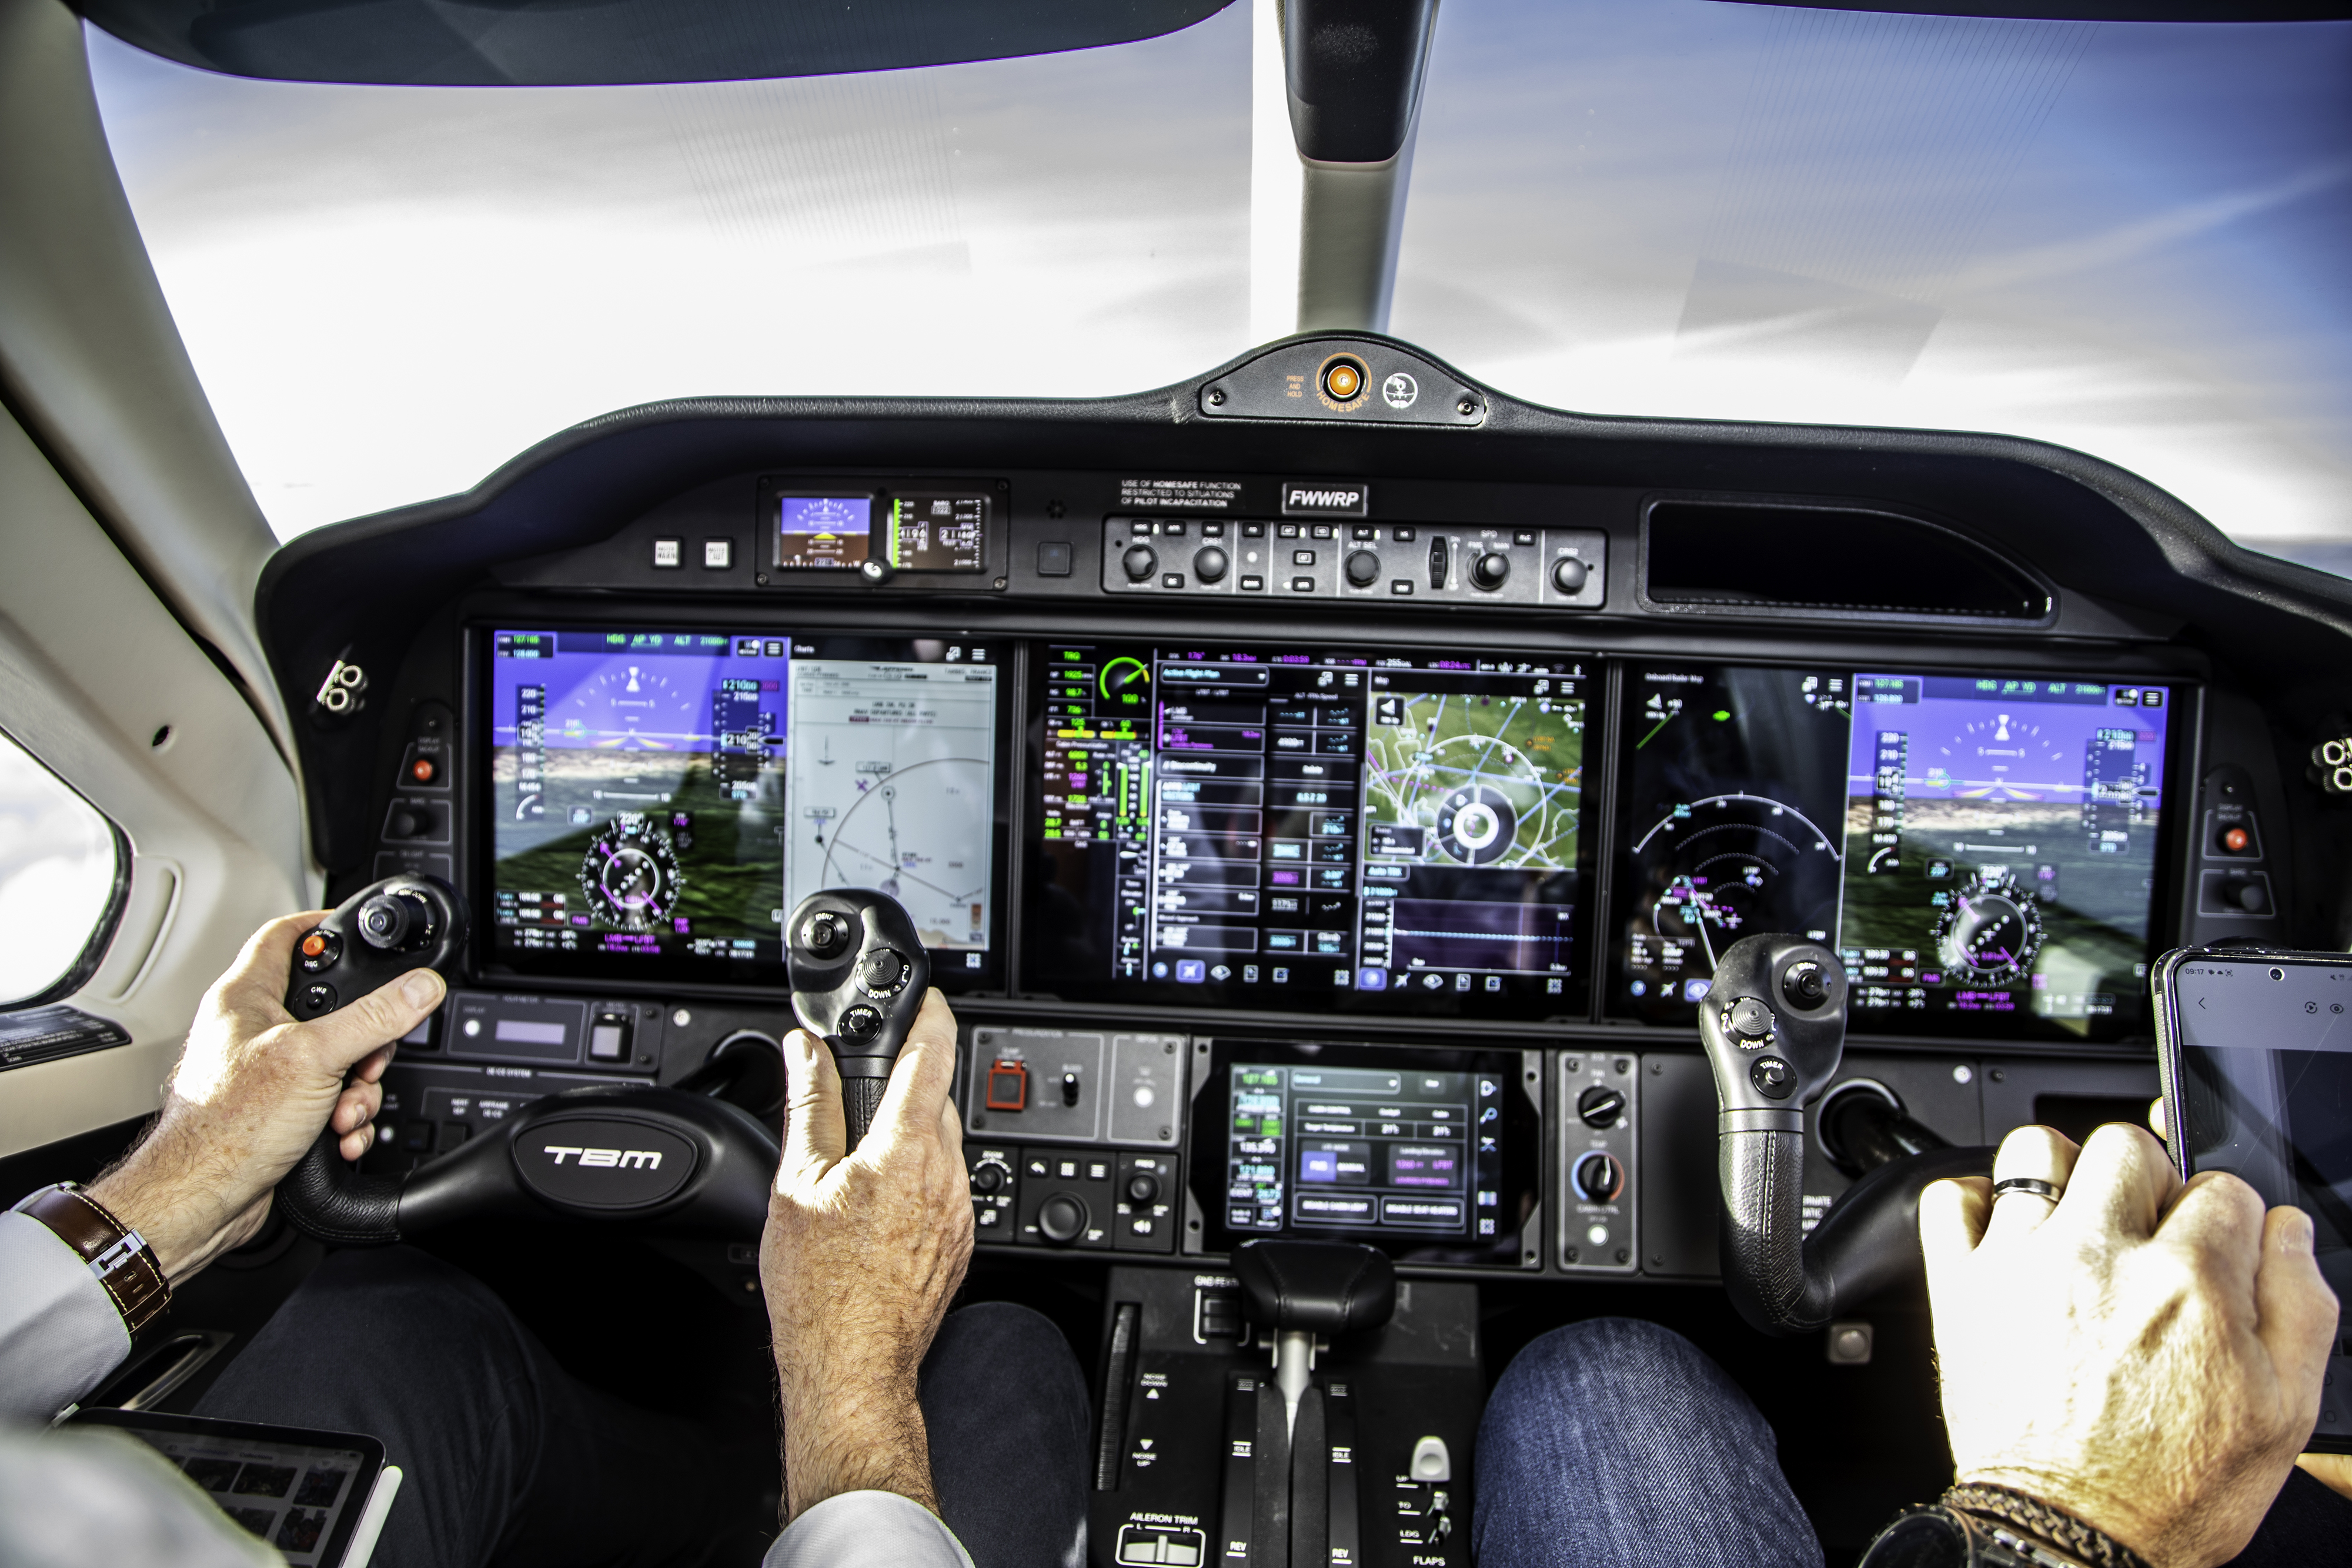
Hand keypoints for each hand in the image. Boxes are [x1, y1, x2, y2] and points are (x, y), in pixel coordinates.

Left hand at [87, 912, 445, 1282]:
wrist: (203, 1199)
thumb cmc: (226, 1126)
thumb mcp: (316, 1057)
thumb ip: (374, 1017)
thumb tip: (420, 985)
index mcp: (247, 997)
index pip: (289, 935)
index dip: (327, 926)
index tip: (364, 934)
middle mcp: (253, 1029)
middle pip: (333, 1008)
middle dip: (365, 1042)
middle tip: (367, 1059)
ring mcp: (266, 1071)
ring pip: (338, 1061)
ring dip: (356, 1091)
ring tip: (344, 1111)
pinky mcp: (278, 1110)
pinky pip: (329, 1100)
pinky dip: (343, 1119)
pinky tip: (337, 1134)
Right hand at [760, 990, 972, 1520]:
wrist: (852, 1367)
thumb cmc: (821, 1291)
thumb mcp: (797, 1182)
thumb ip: (808, 1105)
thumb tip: (804, 1051)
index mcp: (906, 1147)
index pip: (932, 1051)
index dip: (927, 1012)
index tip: (919, 993)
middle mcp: (947, 1173)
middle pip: (936, 1097)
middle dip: (901, 1085)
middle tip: (858, 1093)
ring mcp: (960, 1208)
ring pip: (942, 1143)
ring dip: (907, 1136)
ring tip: (858, 1167)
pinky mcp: (961, 1239)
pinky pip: (946, 1185)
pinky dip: (917, 1178)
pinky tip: (876, 1208)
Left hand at [1921, 1122, 2337, 1566]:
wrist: (2070, 1536)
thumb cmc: (2171, 1490)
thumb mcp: (2283, 1411)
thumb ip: (2299, 1305)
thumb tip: (2285, 1231)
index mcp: (2189, 1282)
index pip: (2224, 1187)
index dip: (2227, 1220)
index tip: (2215, 1251)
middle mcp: (2101, 1257)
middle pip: (2129, 1147)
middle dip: (2149, 1180)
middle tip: (2149, 1232)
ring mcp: (2021, 1265)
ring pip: (2036, 1149)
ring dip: (2063, 1177)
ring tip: (2078, 1225)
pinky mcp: (1960, 1287)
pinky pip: (1950, 1197)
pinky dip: (1975, 1204)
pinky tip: (2008, 1238)